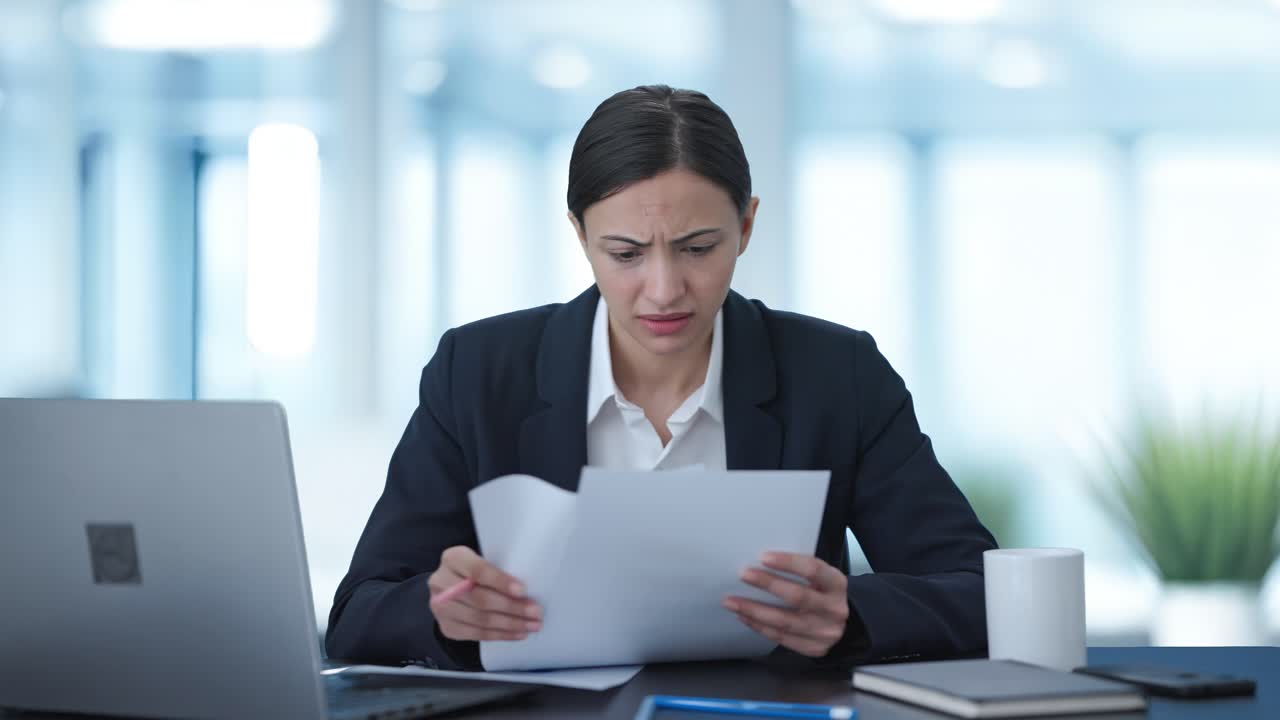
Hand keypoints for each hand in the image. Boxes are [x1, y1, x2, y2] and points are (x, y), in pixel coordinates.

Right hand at [428, 546, 542, 641]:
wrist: (453, 586)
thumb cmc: (477, 571)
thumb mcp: (484, 559)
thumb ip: (498, 569)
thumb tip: (529, 589)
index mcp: (453, 558)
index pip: (478, 570)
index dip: (500, 581)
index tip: (522, 590)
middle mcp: (440, 582)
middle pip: (480, 598)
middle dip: (512, 607)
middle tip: (535, 611)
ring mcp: (441, 607)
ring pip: (480, 619)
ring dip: (510, 624)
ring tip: (532, 625)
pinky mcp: (447, 627)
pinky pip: (477, 634)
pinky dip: (501, 635)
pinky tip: (518, 633)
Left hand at [723, 551, 849, 656]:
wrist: (843, 625)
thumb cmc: (823, 594)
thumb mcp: (820, 578)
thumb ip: (799, 572)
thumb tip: (760, 563)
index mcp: (836, 584)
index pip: (813, 570)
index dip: (788, 562)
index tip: (764, 557)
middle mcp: (834, 609)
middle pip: (798, 596)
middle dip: (768, 584)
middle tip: (744, 575)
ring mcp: (825, 632)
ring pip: (785, 621)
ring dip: (754, 610)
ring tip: (732, 602)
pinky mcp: (814, 648)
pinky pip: (781, 637)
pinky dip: (759, 626)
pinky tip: (744, 616)